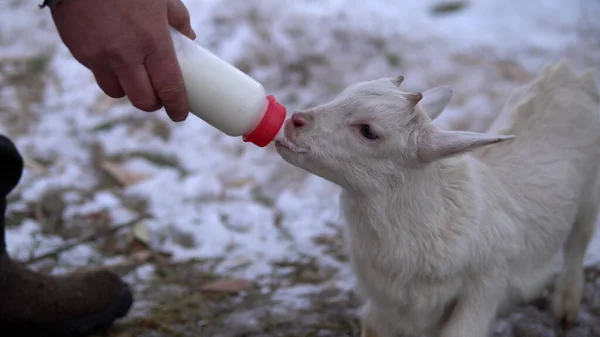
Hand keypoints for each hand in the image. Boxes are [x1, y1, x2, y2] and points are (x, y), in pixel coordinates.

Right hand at [49, 0, 195, 121]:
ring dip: (128, 90)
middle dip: (153, 104)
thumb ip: (178, 19)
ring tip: (134, 76)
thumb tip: (190, 37)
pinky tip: (113, 56)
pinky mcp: (80, 52)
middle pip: (142, 101)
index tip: (180, 114)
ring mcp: (99, 56)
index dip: (177, 107)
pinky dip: (108, 72)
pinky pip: (97, 73)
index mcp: (152, 41)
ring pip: (117, 92)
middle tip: (158, 97)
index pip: (169, 87)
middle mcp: (126, 54)